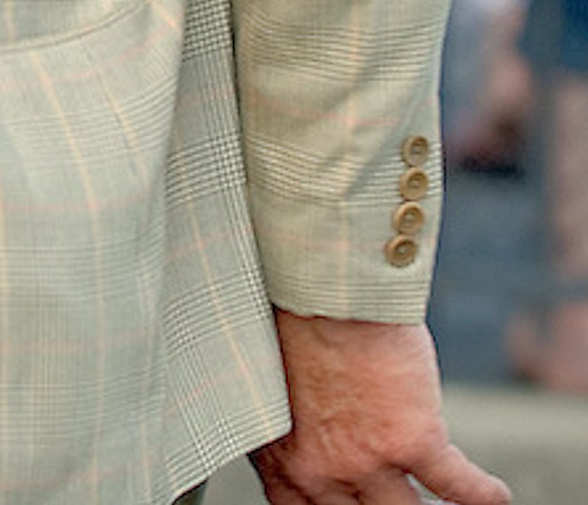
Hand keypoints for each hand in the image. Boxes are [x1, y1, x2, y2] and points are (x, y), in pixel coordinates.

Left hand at [253, 312, 507, 504]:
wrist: (319, 282)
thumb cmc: (292, 313)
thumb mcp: (272, 382)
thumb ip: (292, 421)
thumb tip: (311, 433)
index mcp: (278, 451)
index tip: (352, 504)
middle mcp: (319, 466)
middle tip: (403, 500)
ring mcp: (366, 458)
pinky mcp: (412, 440)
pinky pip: (460, 490)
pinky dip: (483, 494)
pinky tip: (493, 493)